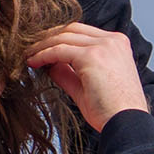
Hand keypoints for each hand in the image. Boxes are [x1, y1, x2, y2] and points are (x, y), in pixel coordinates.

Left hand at [26, 22, 150, 130]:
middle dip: (48, 37)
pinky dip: (43, 55)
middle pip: (71, 29)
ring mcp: (103, 46)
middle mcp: (112, 40)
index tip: (41, 48)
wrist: (126, 124)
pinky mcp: (92, 56)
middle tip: (29, 48)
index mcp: (116, 44)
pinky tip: (32, 62)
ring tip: (27, 56)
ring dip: (42, 45)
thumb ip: (68, 72)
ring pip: (63, 37)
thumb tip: (49, 65)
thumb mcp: (86, 87)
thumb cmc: (110, 111)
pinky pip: (59, 50)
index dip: (59, 38)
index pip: (81, 32)